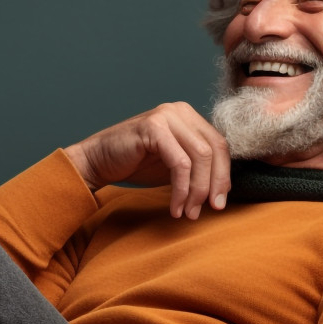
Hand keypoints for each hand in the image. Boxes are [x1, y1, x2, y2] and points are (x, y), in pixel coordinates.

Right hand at [63, 102, 230, 218]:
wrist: (97, 162)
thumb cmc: (135, 164)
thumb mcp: (175, 166)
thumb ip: (198, 168)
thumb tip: (223, 190)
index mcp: (190, 117)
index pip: (220, 145)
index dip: (224, 176)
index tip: (219, 203)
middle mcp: (181, 111)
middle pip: (215, 149)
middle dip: (215, 184)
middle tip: (210, 210)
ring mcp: (167, 116)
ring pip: (201, 157)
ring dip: (197, 191)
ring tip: (188, 212)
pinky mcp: (154, 127)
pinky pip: (180, 163)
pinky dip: (181, 189)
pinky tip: (175, 206)